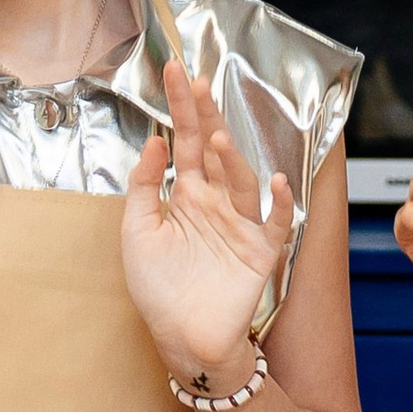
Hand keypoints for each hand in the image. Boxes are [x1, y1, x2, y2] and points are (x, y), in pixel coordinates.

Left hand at [122, 63, 289, 384]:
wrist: (181, 341)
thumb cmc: (159, 290)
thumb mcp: (136, 233)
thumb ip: (143, 187)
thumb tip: (154, 142)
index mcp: (186, 196)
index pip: (186, 141)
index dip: (183, 107)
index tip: (176, 70)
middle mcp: (216, 204)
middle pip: (215, 151)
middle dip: (207, 117)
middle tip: (198, 82)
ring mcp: (240, 226)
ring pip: (241, 182)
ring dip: (231, 159)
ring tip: (216, 138)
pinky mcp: (259, 254)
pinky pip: (274, 224)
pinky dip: (276, 204)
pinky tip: (271, 182)